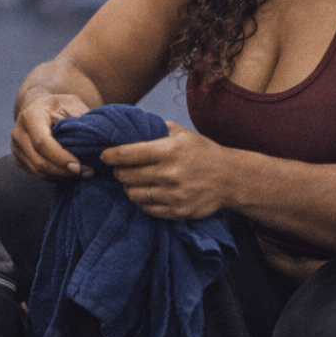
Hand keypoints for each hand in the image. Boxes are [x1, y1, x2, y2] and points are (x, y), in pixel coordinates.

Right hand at [11, 93, 94, 178]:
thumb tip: (97, 139)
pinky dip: (54, 177)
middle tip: (88, 172)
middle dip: (64, 171)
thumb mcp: (72, 104)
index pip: (42, 142)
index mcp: (31, 116)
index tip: (79, 166)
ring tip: (82, 174)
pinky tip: (69, 173)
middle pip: (39, 161)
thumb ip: (81, 120)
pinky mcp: (19, 158)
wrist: (38, 106)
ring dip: (61, 177)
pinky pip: (37, 174)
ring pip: (38, 171)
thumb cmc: (58, 105)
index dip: (60, 157)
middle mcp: (18, 133)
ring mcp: (16, 147)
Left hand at [100, 122, 228, 218]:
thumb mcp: (182, 134)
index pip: (127, 154)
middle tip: (120, 168)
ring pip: (133, 194)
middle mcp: (169, 174)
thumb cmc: (203, 153)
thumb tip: (129, 126)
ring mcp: (173, 195)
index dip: (111, 155)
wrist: (231, 178)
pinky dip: (143, 201)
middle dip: (118, 171)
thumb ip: (156, 129)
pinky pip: (147, 208)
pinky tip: (148, 192)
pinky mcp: (177, 211)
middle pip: (126, 176)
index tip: (104, 155)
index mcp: (169, 151)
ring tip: (133, 180)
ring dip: (129, 187)